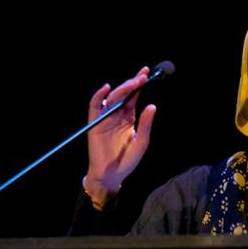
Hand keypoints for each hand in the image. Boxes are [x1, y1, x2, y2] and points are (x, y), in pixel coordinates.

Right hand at [83, 67, 155, 205]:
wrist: (112, 175)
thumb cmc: (128, 160)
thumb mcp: (142, 142)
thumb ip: (146, 124)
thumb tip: (152, 106)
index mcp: (128, 117)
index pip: (133, 96)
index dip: (138, 84)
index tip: (147, 73)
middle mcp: (117, 115)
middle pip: (124, 94)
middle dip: (133, 84)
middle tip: (143, 77)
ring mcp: (105, 118)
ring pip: (112, 98)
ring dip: (122, 88)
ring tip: (133, 83)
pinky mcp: (95, 124)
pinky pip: (94, 107)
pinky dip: (99, 97)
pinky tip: (107, 89)